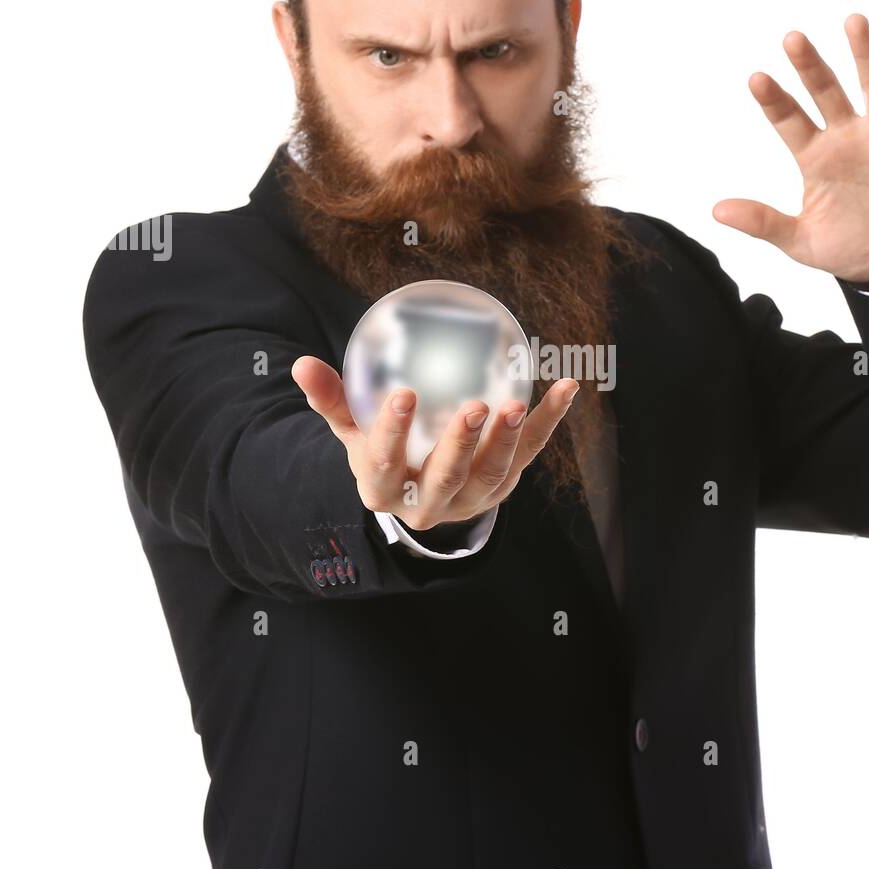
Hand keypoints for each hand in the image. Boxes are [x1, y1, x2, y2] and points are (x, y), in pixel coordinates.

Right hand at [291, 357, 579, 529]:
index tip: (403, 393)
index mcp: (383, 489)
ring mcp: (471, 499)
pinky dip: (549, 421)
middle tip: (475, 406)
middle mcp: (428, 503)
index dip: (391, 432)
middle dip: (461, 444)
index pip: (383, 463)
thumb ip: (332, 400)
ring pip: (492, 474)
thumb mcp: (352, 431)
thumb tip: (300, 365)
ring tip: (518, 402)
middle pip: (445, 477)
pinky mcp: (503, 486)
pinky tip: (567, 387)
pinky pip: (529, 452)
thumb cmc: (383, 452)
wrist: (420, 494)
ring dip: (507, 440)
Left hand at [713, 13, 868, 289]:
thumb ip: (763, 223)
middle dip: (809, 67)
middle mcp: (848, 138)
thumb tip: (716, 211)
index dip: (774, 101)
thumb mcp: (803, 242)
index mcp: (816, 158)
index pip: (789, 122)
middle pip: (826, 93)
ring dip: (864, 55)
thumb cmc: (852, 250)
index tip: (756, 79)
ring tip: (852, 21)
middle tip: (792, 38)